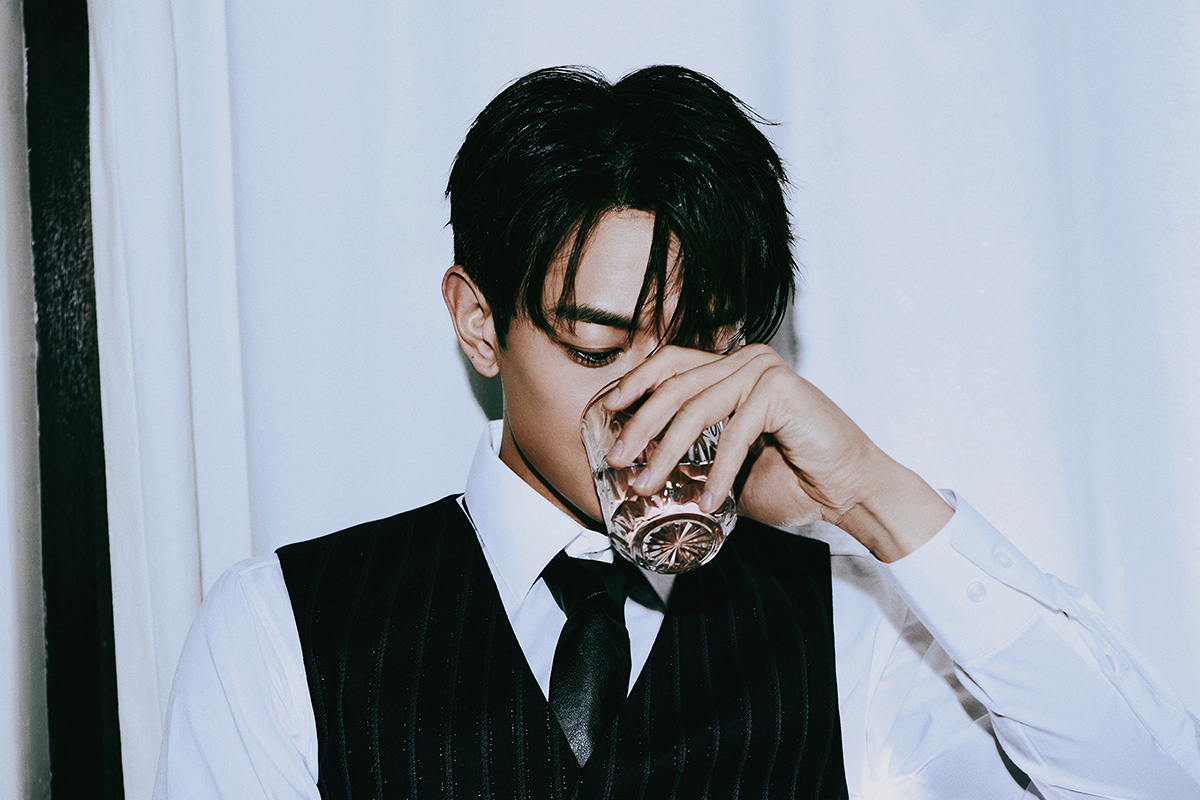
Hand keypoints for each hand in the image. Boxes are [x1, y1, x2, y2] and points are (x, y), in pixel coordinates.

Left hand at [603, 344, 951, 561]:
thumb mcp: (725, 464)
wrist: (849, 491)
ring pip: (695, 409)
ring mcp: (763, 370)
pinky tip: (712, 500)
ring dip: (666, 451)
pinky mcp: (781, 391)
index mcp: (730, 368)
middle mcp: (745, 360)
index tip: (606, 410)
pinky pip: (734, 432)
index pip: (670, 363)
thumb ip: (691, 452)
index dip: (634, 383)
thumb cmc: (792, 479)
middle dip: (638, 424)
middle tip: (617, 459)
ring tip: (648, 484)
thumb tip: (638, 463)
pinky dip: (719, 470)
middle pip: (674, 384)